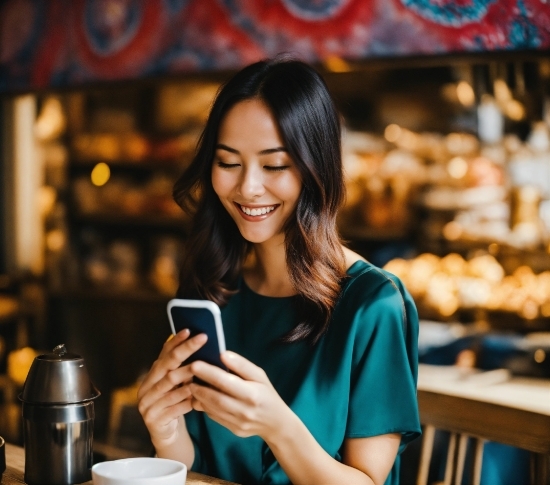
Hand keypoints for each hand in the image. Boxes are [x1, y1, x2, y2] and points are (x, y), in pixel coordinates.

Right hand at [137, 329, 207, 447]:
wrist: (168, 435)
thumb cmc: (178, 404)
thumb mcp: (180, 385)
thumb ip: (186, 368)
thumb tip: (204, 346)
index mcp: (153, 375)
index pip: (164, 353)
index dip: (176, 341)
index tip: (189, 329)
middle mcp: (146, 387)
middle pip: (167, 365)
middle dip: (185, 350)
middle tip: (202, 338)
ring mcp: (147, 404)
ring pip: (169, 385)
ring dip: (187, 375)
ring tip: (203, 367)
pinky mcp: (153, 420)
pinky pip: (172, 407)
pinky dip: (187, 401)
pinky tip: (199, 397)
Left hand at [189, 351, 289, 439]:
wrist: (275, 423)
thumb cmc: (267, 394)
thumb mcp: (259, 375)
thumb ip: (241, 365)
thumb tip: (223, 354)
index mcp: (252, 394)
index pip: (225, 382)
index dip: (208, 373)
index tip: (195, 364)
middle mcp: (244, 410)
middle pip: (215, 398)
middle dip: (198, 386)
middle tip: (187, 376)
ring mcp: (237, 422)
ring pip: (211, 409)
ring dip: (198, 397)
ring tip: (191, 385)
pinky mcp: (232, 430)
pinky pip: (214, 417)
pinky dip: (205, 406)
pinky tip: (201, 397)